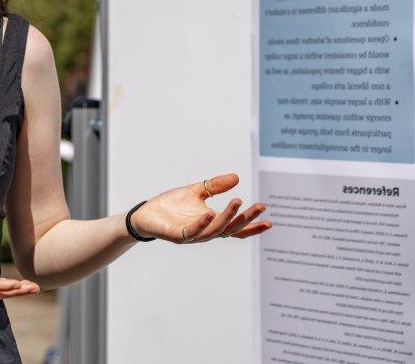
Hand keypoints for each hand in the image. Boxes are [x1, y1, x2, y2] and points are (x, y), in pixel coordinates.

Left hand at [130, 173, 270, 243]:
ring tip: (237, 203)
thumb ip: (215, 186)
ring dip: (227, 218)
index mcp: (212, 223)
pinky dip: (202, 224)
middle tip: (258, 207)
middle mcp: (205, 232)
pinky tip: (209, 214)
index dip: (251, 226)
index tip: (268, 221)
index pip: (236, 228)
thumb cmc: (171, 205)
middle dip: (245, 219)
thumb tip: (237, 177)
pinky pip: (192, 232)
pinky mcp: (178, 236)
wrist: (146, 213)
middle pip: (230, 229)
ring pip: (215, 230)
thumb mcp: (196, 191)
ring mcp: (192, 236)